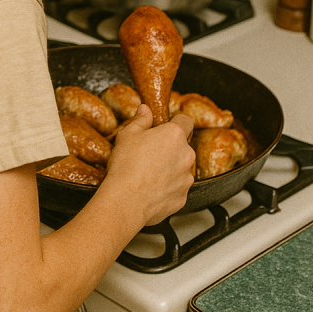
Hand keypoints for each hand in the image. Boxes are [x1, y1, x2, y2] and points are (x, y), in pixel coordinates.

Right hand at [106, 105, 194, 226]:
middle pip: (182, 147)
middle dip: (170, 148)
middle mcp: (186, 155)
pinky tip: (150, 189)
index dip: (176, 122)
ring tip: (148, 174)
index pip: (186, 121)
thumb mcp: (128, 135)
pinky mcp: (182, 197)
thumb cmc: (126, 166)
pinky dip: (167, 188)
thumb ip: (140, 120)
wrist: (126, 200)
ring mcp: (186, 178)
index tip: (167, 127)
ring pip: (181, 168)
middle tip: (149, 153)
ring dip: (170, 169)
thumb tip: (145, 110)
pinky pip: (177, 188)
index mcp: (174, 135)